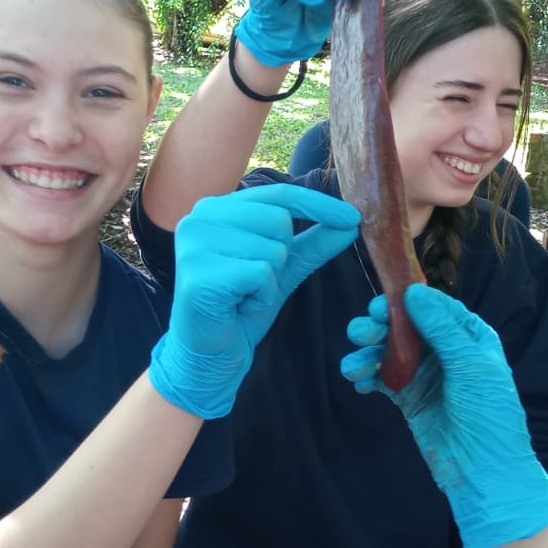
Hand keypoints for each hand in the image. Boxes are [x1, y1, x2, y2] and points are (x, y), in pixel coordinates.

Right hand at [150, 185, 359, 418]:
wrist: (214, 353)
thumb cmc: (242, 306)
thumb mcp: (284, 268)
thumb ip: (314, 242)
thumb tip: (352, 221)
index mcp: (216, 208)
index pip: (279, 194)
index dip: (319, 205)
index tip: (352, 218)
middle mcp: (200, 217)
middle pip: (279, 220)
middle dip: (281, 257)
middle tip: (254, 282)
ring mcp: (195, 244)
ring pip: (272, 249)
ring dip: (270, 281)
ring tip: (244, 295)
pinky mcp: (199, 273)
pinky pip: (260, 274)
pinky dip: (261, 296)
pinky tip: (238, 306)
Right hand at [341, 284, 547, 547]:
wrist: (483, 471)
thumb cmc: (488, 414)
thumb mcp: (470, 365)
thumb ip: (441, 328)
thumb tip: (413, 290)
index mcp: (468, 336)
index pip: (434, 308)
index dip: (406, 301)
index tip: (380, 305)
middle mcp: (445, 351)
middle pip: (405, 327)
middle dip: (379, 327)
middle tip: (360, 332)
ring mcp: (424, 375)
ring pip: (388, 352)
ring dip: (367, 353)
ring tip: (352, 364)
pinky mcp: (408, 399)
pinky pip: (381, 379)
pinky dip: (366, 376)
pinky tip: (358, 381)